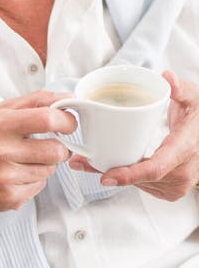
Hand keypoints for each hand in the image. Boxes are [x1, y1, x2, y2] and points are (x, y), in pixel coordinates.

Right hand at [0, 90, 75, 212]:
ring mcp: (6, 177)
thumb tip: (66, 98)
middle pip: (56, 150)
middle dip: (59, 148)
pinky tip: (15, 175)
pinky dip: (33, 180)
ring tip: (23, 160)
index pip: (47, 119)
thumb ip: (33, 101)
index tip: (68, 123)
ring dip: (44, 164)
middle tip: (49, 145)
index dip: (66, 121)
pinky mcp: (10, 197)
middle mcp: (1, 151)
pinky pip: (40, 186)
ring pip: (50, 169)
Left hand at [69, 71, 198, 200]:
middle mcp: (182, 173)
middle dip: (109, 171)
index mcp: (185, 150)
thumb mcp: (193, 99)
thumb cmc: (198, 118)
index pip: (155, 168)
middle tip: (80, 161)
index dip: (129, 175)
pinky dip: (126, 178)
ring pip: (138, 184)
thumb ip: (180, 88)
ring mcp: (177, 186)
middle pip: (139, 178)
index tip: (106, 175)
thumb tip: (167, 76)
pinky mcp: (170, 191)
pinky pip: (143, 186)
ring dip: (114, 175)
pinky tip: (111, 166)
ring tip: (89, 162)